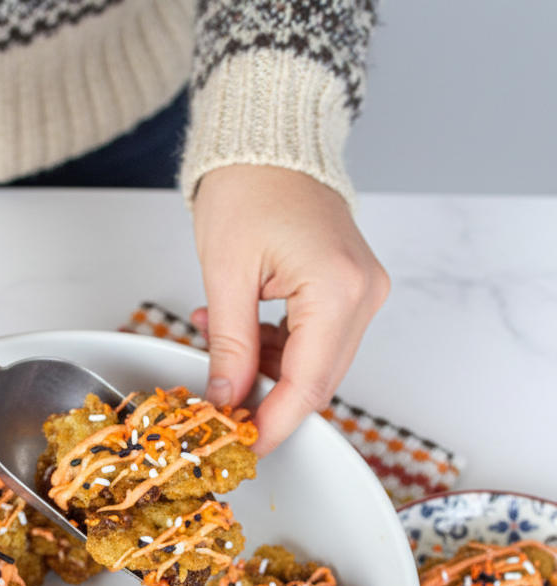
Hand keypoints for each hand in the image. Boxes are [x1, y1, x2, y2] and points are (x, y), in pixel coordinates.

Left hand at [191, 165, 389, 455]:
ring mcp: (364, 290)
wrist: (269, 139)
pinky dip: (280, 348)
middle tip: (223, 413)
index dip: (275, 423)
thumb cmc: (248, 185)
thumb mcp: (225, 274)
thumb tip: (226, 401)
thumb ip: (228, 346)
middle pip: (320, 380)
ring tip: (221, 349)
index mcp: (338, 288)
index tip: (244, 447)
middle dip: (270, 402)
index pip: (308, 383)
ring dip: (270, 371)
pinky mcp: (352, 288)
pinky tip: (242, 331)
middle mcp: (364, 293)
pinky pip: (319, 339)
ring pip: (318, 363)